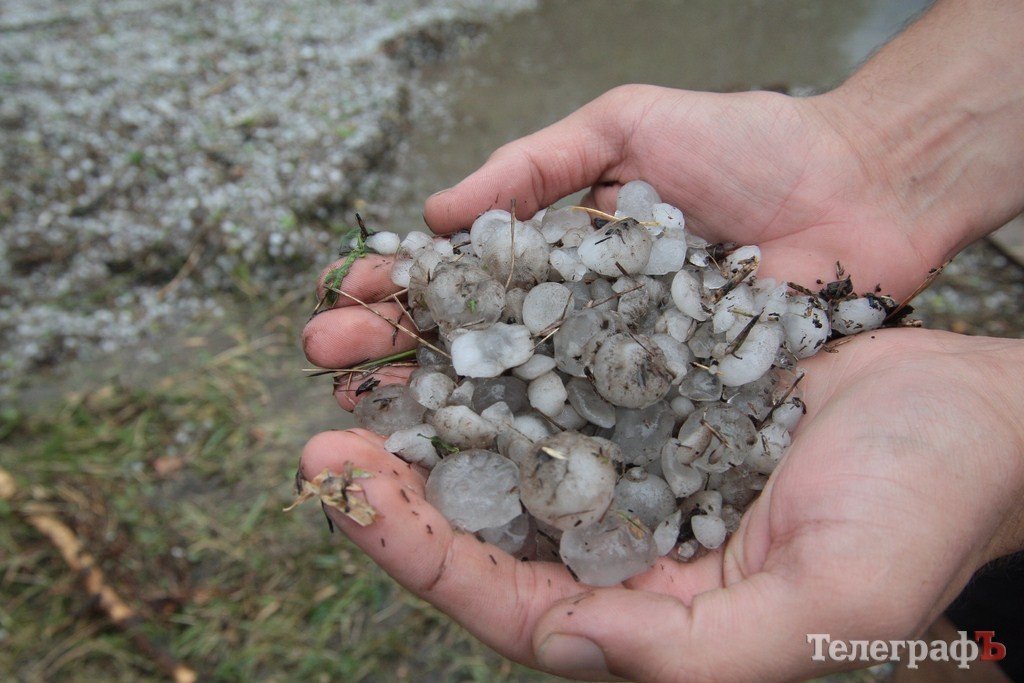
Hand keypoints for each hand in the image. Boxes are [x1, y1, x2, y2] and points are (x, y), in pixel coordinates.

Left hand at [300, 329, 1023, 680]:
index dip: (419, 554)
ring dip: (437, 417)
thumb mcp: (825, 600)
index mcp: (653, 617)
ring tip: (369, 374)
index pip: (508, 602)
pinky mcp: (648, 407)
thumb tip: (564, 642)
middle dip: (403, 487)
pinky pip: (554, 389)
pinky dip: (501, 363)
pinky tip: (457, 328)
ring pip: (508, 454)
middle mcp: (629, 550)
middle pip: (488, 528)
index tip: (349, 491)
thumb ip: (694, 653)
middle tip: (327, 435)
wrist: (969, 412)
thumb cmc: (918, 509)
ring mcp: (635, 473)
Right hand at [302, 84, 939, 404]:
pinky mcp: (672, 416)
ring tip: (368, 417)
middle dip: (396, 353)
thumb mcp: (627, 125)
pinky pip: (596, 440)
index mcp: (563, 256)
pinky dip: (533, 456)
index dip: (403, 290)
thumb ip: (536, 165)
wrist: (860, 191)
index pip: (463, 279)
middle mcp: (581, 324)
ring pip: (518, 403)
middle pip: (473, 347)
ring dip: (439, 410)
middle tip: (327, 363)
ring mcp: (623, 375)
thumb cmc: (749, 148)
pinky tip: (473, 469)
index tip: (347, 299)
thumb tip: (437, 213)